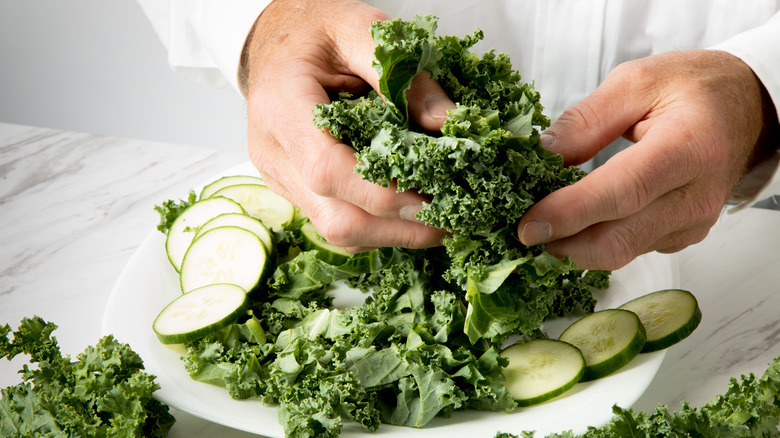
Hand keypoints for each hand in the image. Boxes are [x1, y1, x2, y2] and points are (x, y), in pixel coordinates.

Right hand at [242, 0, 452, 250]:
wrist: (275, 41)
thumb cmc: (314, 32)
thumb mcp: (360, 28)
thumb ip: (404, 75)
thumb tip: (448, 123)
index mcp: (280, 106)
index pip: (327, 170)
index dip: (383, 193)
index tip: (433, 198)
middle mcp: (273, 152)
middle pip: (334, 217)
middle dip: (397, 227)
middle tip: (449, 222)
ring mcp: (280, 177)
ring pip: (336, 230)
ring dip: (392, 233)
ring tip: (438, 222)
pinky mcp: (294, 189)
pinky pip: (336, 222)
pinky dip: (378, 225)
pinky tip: (409, 213)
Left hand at [517, 50, 774, 269]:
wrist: (747, 111)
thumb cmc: (694, 90)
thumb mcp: (637, 82)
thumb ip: (587, 119)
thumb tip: (541, 152)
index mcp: (686, 148)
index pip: (621, 193)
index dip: (570, 214)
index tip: (528, 224)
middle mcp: (694, 197)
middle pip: (618, 239)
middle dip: (562, 244)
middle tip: (523, 232)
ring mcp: (691, 223)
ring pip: (621, 252)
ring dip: (574, 246)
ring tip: (543, 225)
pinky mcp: (682, 236)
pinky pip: (631, 249)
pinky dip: (596, 242)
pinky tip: (576, 223)